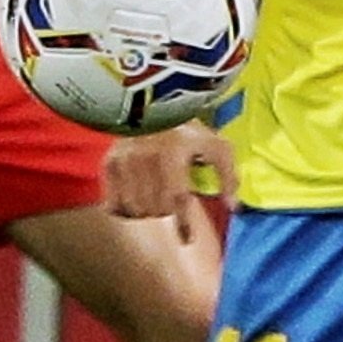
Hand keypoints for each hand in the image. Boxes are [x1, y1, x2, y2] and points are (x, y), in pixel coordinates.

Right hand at [104, 121, 233, 239]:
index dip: (182, 224)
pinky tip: (135, 201)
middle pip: (156, 208)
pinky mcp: (110, 163)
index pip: (177, 198)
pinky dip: (125, 209)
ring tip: (156, 200)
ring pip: (135, 209)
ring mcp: (125, 161)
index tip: (186, 239)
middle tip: (172, 204)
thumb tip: (232, 207)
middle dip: (167, 212)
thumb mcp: (217, 144)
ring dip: (148, 212)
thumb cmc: (189, 126)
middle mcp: (146, 157)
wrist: (154, 102)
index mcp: (174, 152)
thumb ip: (228, 176)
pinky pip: (113, 204)